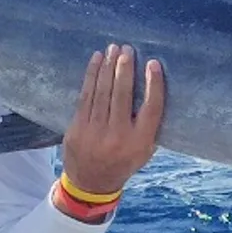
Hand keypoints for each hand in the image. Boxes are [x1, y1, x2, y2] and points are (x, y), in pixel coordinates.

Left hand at [60, 44, 165, 198]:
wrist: (91, 183)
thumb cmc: (124, 161)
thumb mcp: (145, 150)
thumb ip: (149, 125)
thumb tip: (153, 85)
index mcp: (140, 143)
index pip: (151, 108)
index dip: (154, 84)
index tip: (153, 63)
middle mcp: (118, 137)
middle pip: (123, 95)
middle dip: (124, 69)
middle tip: (127, 49)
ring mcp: (95, 132)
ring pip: (102, 92)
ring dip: (107, 67)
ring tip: (112, 48)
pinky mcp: (77, 128)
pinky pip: (85, 96)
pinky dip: (91, 75)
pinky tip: (96, 60)